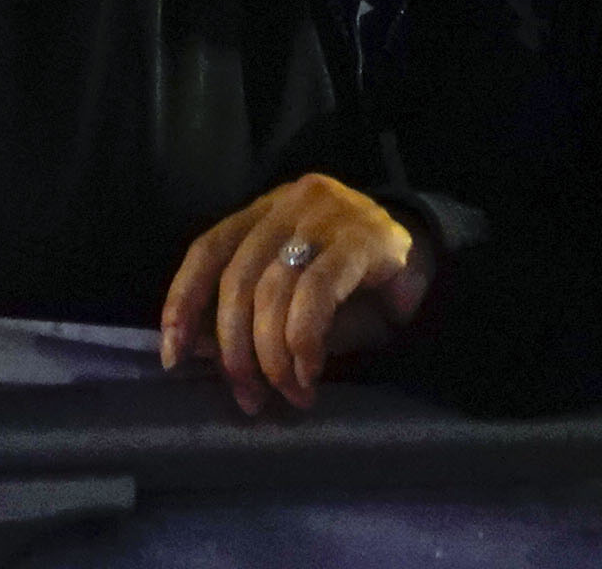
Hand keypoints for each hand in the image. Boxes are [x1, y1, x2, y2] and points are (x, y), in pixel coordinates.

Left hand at [153, 172, 423, 414]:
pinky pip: (315, 295)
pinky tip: (308, 373)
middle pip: (238, 278)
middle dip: (235, 349)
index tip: (173, 357)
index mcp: (265, 210)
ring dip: (273, 356)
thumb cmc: (351, 290)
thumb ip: (249, 314)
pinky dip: (303, 343)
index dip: (183, 301)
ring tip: (288, 393)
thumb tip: (196, 351)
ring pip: (274, 289)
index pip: (208, 249)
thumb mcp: (291, 297)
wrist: (428, 270)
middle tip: (248, 398)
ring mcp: (329, 214)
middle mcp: (292, 202)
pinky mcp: (363, 238)